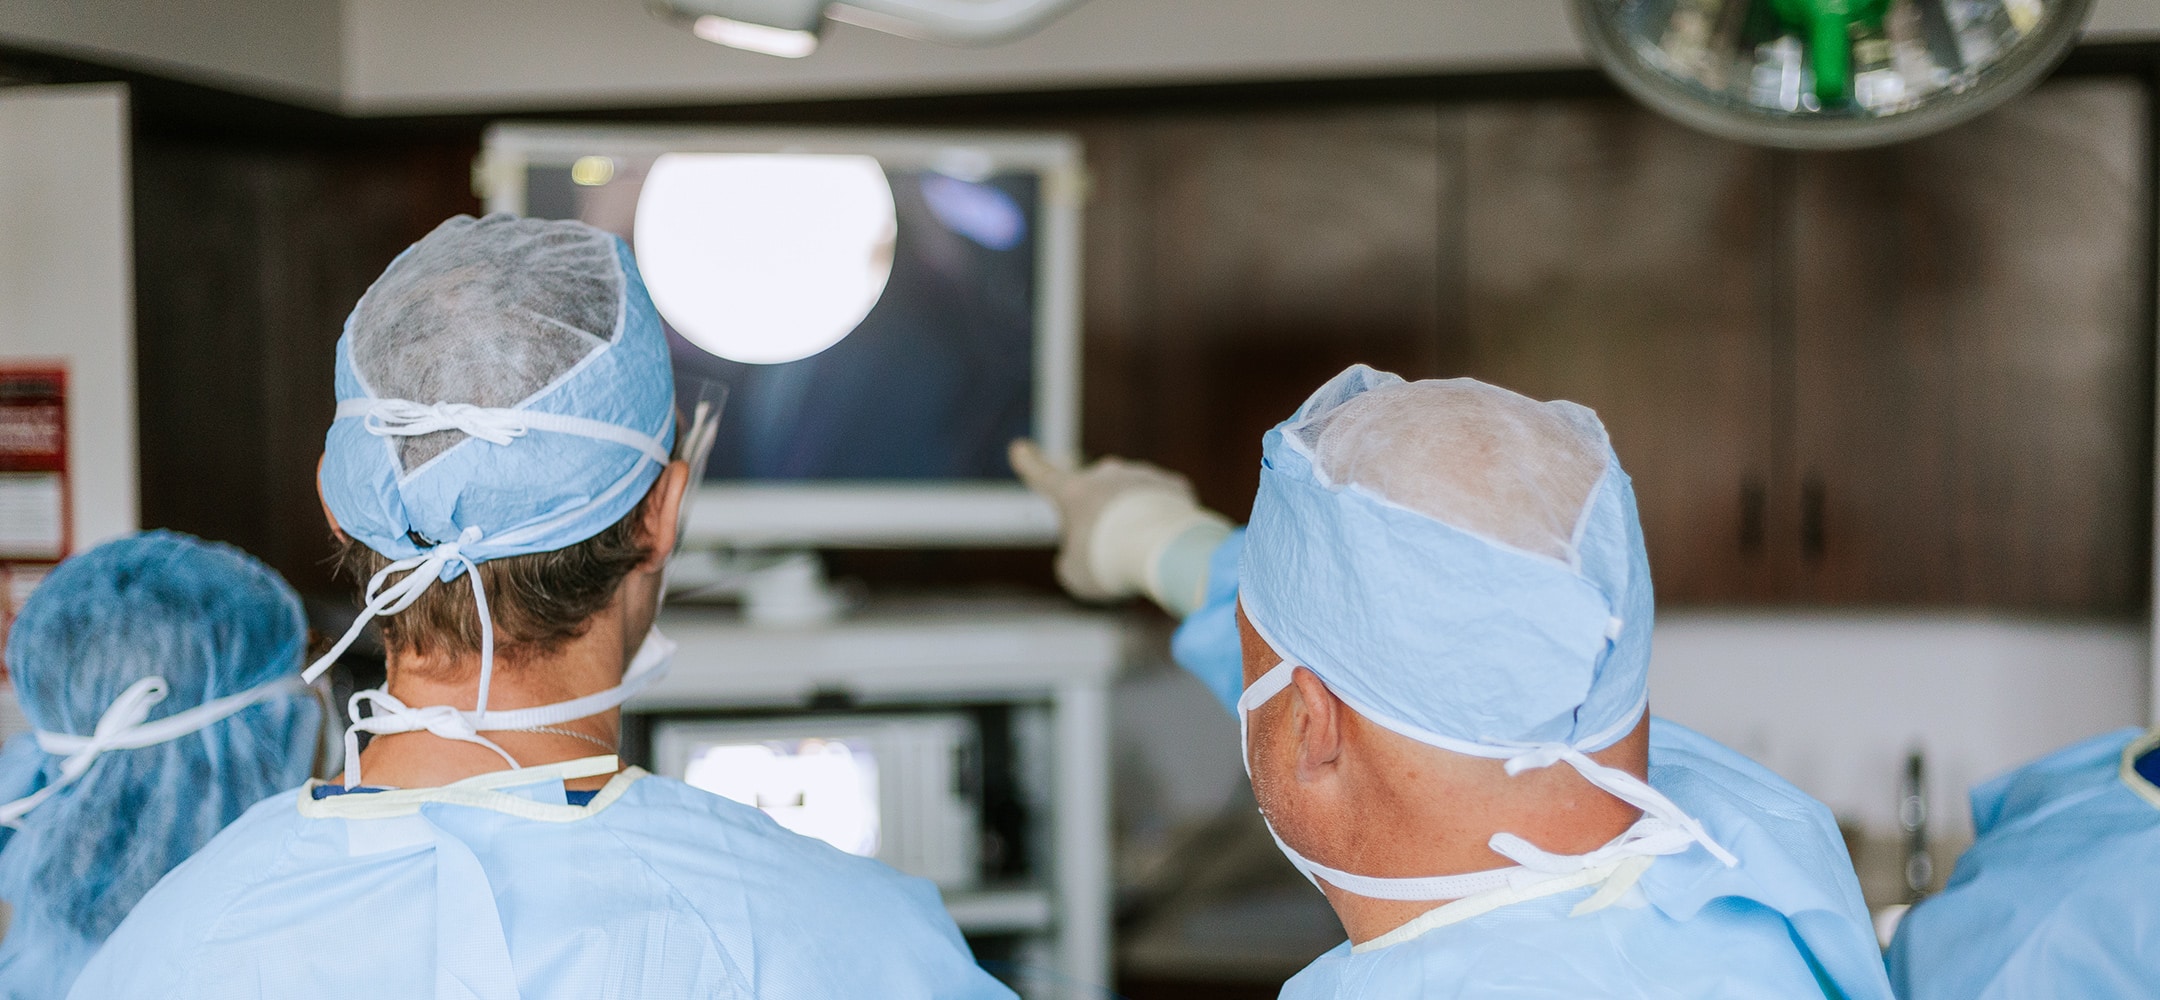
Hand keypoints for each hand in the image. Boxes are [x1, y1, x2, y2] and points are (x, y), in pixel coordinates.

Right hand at [1010, 440, 1220, 604]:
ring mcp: (1141, 475)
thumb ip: (1074, 562)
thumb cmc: (1109, 562)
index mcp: (1072, 492)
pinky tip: (1167, 543)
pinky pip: (1163, 505)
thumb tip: (1085, 555)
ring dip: (1134, 523)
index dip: (1029, 463)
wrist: (1163, 548)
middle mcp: (1105, 475)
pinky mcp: (1172, 485)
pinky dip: (1163, 522)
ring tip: (1144, 554)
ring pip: (1132, 502)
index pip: (1042, 474)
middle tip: (1111, 553)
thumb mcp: (1077, 575)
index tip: (1020, 447)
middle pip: (1096, 498)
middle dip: (1101, 521)